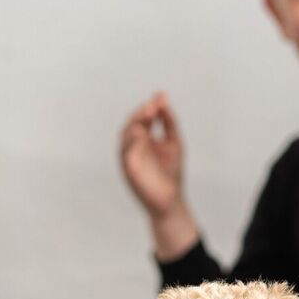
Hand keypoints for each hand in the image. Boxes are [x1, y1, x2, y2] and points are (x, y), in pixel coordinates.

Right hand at [119, 93, 200, 259]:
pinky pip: (124, 152)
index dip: (150, 107)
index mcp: (143, 138)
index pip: (142, 117)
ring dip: (135, 123)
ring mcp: (130, 157)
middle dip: (142, 113)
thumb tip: (162, 98)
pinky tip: (140, 132)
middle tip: (153, 106)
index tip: (161, 98)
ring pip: (125, 135)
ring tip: (147, 113)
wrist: (171, 201)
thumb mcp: (173, 141)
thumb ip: (168, 121)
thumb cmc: (171, 173)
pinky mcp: (128, 169)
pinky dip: (130, 141)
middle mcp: (134, 146)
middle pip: (132, 123)